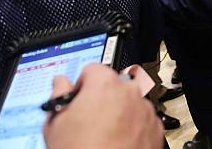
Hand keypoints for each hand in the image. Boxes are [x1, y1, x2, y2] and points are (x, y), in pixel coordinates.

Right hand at [43, 64, 163, 148]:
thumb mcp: (56, 123)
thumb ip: (59, 95)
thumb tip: (60, 83)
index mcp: (104, 84)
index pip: (92, 69)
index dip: (81, 85)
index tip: (77, 99)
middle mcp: (129, 92)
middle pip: (113, 85)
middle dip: (101, 98)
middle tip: (88, 120)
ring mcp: (145, 110)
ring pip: (129, 102)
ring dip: (119, 112)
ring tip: (103, 135)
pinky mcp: (156, 129)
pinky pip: (141, 120)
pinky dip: (132, 127)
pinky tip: (118, 142)